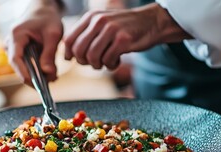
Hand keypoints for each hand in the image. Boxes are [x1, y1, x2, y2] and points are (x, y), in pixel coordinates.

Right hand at [6, 3, 62, 84]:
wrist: (43, 10)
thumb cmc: (47, 18)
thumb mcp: (53, 34)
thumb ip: (50, 54)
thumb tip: (48, 74)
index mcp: (16, 36)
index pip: (15, 59)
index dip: (24, 73)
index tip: (35, 84)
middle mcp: (10, 43)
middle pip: (19, 66)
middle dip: (35, 76)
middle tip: (51, 81)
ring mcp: (13, 48)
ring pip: (23, 67)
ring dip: (38, 74)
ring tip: (54, 77)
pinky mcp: (19, 52)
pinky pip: (27, 64)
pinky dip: (38, 69)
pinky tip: (51, 72)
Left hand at [63, 3, 189, 69]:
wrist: (151, 22)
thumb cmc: (124, 28)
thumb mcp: (102, 25)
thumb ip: (86, 35)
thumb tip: (68, 55)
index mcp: (91, 17)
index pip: (69, 39)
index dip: (69, 53)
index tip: (73, 60)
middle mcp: (99, 21)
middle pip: (79, 50)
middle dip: (84, 62)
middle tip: (93, 63)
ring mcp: (111, 30)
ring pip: (92, 57)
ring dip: (98, 65)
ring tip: (106, 62)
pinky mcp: (123, 40)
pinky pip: (108, 60)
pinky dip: (111, 65)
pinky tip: (116, 61)